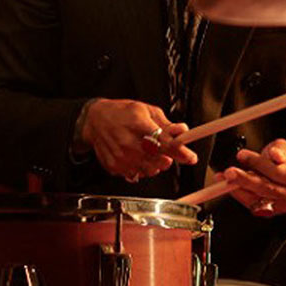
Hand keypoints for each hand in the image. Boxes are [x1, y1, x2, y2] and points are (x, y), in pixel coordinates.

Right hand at [79, 99, 198, 181]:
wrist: (94, 120)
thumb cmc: (121, 113)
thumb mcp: (146, 110)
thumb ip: (165, 123)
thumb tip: (182, 130)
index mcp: (139, 125)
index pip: (165, 143)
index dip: (180, 151)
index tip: (190, 157)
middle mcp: (129, 143)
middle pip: (159, 160)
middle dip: (167, 157)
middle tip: (163, 149)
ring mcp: (121, 157)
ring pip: (150, 171)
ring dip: (155, 164)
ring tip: (147, 152)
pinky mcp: (115, 167)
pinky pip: (136, 175)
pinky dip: (141, 168)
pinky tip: (135, 157)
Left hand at [223, 138, 285, 217]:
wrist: (282, 172)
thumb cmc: (283, 160)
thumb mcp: (283, 147)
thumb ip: (280, 149)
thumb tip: (276, 155)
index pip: (278, 172)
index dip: (259, 164)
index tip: (242, 155)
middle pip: (266, 188)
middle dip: (245, 179)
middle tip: (230, 171)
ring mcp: (280, 206)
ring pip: (256, 199)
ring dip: (237, 188)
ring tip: (224, 177)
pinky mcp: (267, 212)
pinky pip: (249, 205)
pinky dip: (236, 194)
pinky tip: (225, 184)